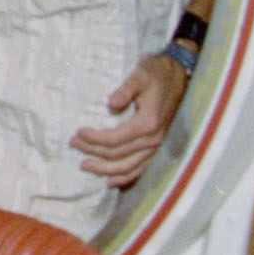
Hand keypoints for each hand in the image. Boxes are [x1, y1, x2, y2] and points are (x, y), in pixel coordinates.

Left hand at [72, 51, 189, 187]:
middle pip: (117, 155)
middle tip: (73, 144)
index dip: (93, 139)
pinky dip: (125, 177)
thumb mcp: (140, 75)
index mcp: (148, 123)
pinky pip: (141, 168)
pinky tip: (111, 181)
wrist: (179, 74)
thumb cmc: (157, 73)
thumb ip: (125, 90)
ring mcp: (157, 146)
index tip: (77, 133)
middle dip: (93, 152)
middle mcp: (154, 139)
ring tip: (85, 166)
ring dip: (105, 169)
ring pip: (128, 167)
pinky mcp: (158, 147)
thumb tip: (111, 105)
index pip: (114, 139)